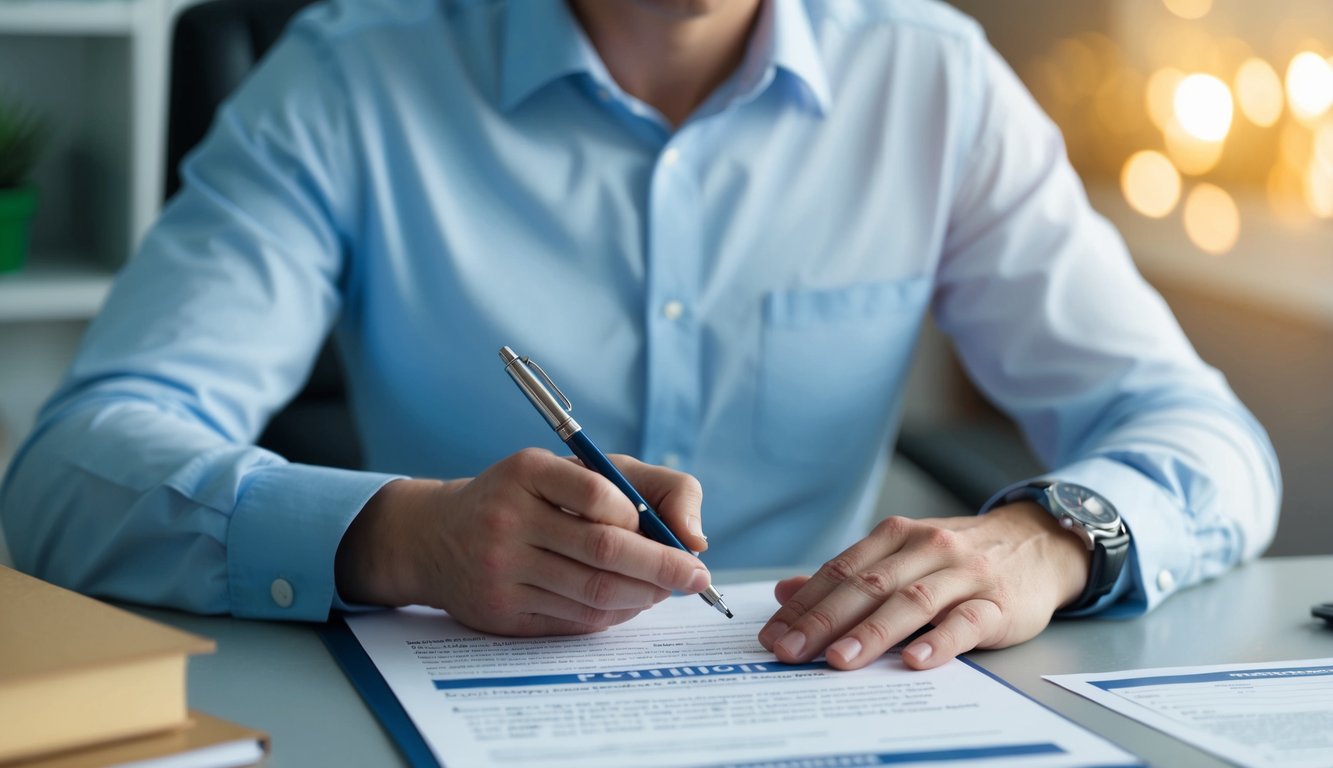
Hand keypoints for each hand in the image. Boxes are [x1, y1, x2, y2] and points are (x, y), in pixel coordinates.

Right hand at [335, 448, 709, 635]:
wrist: (437, 537)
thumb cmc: (527, 497)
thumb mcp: (578, 470)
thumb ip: (648, 488)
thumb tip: (696, 537)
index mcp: (527, 472)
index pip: (597, 492)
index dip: (641, 517)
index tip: (667, 530)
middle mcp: (507, 518)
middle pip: (603, 551)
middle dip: (662, 568)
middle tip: (697, 577)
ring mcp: (500, 569)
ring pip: (593, 593)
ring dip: (643, 596)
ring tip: (666, 590)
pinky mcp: (500, 612)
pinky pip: (574, 620)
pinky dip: (613, 614)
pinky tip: (629, 603)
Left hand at [757, 503, 1091, 669]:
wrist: (1038, 545)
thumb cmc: (959, 557)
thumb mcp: (902, 554)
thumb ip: (847, 575)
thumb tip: (783, 592)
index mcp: (896, 536)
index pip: (840, 571)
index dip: (803, 603)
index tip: (772, 633)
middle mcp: (927, 549)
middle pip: (868, 586)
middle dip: (823, 620)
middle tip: (790, 650)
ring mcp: (964, 575)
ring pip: (911, 603)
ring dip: (872, 632)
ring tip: (839, 659)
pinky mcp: (998, 603)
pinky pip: (966, 623)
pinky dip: (939, 641)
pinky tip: (915, 660)